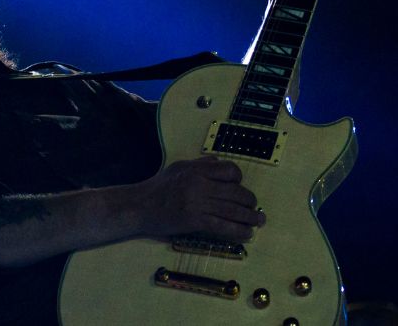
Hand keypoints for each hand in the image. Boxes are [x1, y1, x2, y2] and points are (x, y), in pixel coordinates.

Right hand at [131, 157, 264, 241]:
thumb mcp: (178, 168)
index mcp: (197, 169)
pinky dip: (238, 231)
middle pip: (236, 192)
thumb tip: (217, 162)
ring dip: (250, 218)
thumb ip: (199, 165)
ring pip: (232, 210)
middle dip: (250, 202)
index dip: (239, 180)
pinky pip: (222, 226)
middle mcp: (199, 184)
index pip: (229, 171)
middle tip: (255, 209)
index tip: (239, 188)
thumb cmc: (158, 187)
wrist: (139, 206)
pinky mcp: (194, 221)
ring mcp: (197, 203)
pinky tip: (246, 234)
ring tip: (259, 222)